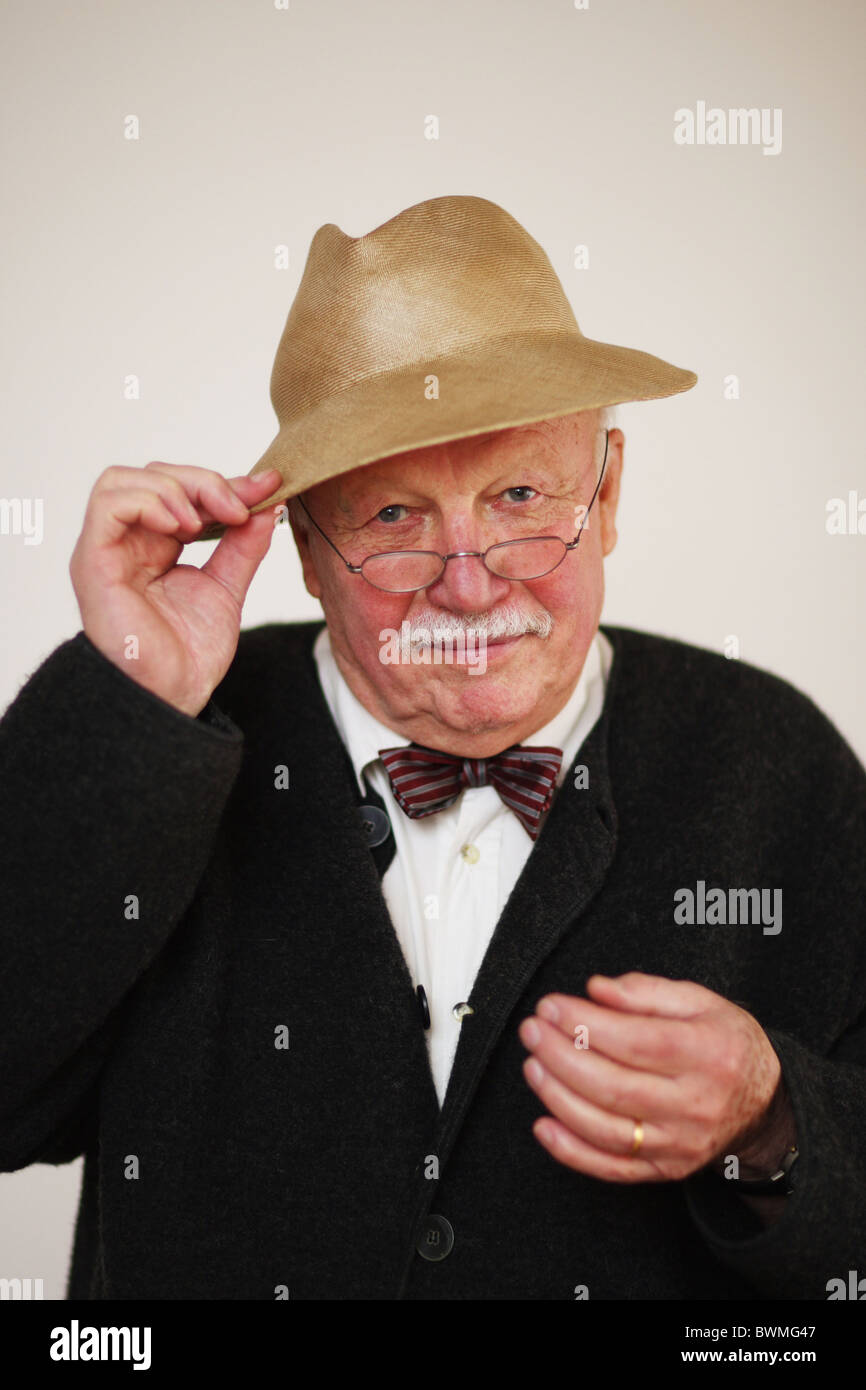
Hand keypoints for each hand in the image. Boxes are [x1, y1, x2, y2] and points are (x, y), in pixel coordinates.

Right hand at [70, 463, 281, 715]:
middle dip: (204, 482)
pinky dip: (149, 502)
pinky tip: (181, 527)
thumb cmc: (188, 654)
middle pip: (154, 475)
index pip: (182, 489)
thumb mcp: (227, 588)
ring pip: (124, 480)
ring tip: (205, 523)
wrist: (171, 695)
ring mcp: (107, 549)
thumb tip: (266, 506)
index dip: (223, 482)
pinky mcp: (93, 560)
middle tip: (239, 507)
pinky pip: (108, 505)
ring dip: (175, 488)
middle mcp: (127, 542)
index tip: (267, 486)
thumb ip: (244, 547)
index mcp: (155, 545)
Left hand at [518, 972, 783, 1182]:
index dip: (586, 1023)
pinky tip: (543, 1124)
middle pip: (614, 1086)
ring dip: (558, 1097)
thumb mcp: (701, 1002)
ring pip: (607, 1128)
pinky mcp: (665, 1169)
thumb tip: (597, 990)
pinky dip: (571, 1150)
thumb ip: (647, 992)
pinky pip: (612, 1168)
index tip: (552, 1006)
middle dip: (561, 1056)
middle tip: (533, 1031)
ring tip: (533, 1065)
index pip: (636, 1041)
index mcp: (709, 1054)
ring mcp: (680, 1143)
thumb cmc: (726, 1046)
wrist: (764, 1106)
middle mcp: (696, 1104)